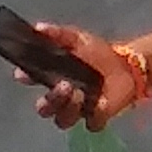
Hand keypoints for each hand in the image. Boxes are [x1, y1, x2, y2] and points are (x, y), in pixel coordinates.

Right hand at [27, 19, 145, 126]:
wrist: (126, 65)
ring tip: (79, 94)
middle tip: (63, 85)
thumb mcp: (78, 39)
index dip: (25, 77)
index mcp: (50, 77)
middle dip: (51, 99)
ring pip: (63, 120)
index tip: (25, 73)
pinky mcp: (97, 118)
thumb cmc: (96, 54)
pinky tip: (100, 103)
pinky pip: (92, 123)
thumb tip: (39, 28)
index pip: (30, 78)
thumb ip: (59, 34)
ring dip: (69, 108)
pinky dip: (96, 115)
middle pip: (45, 108)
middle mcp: (59, 98)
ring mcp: (78, 110)